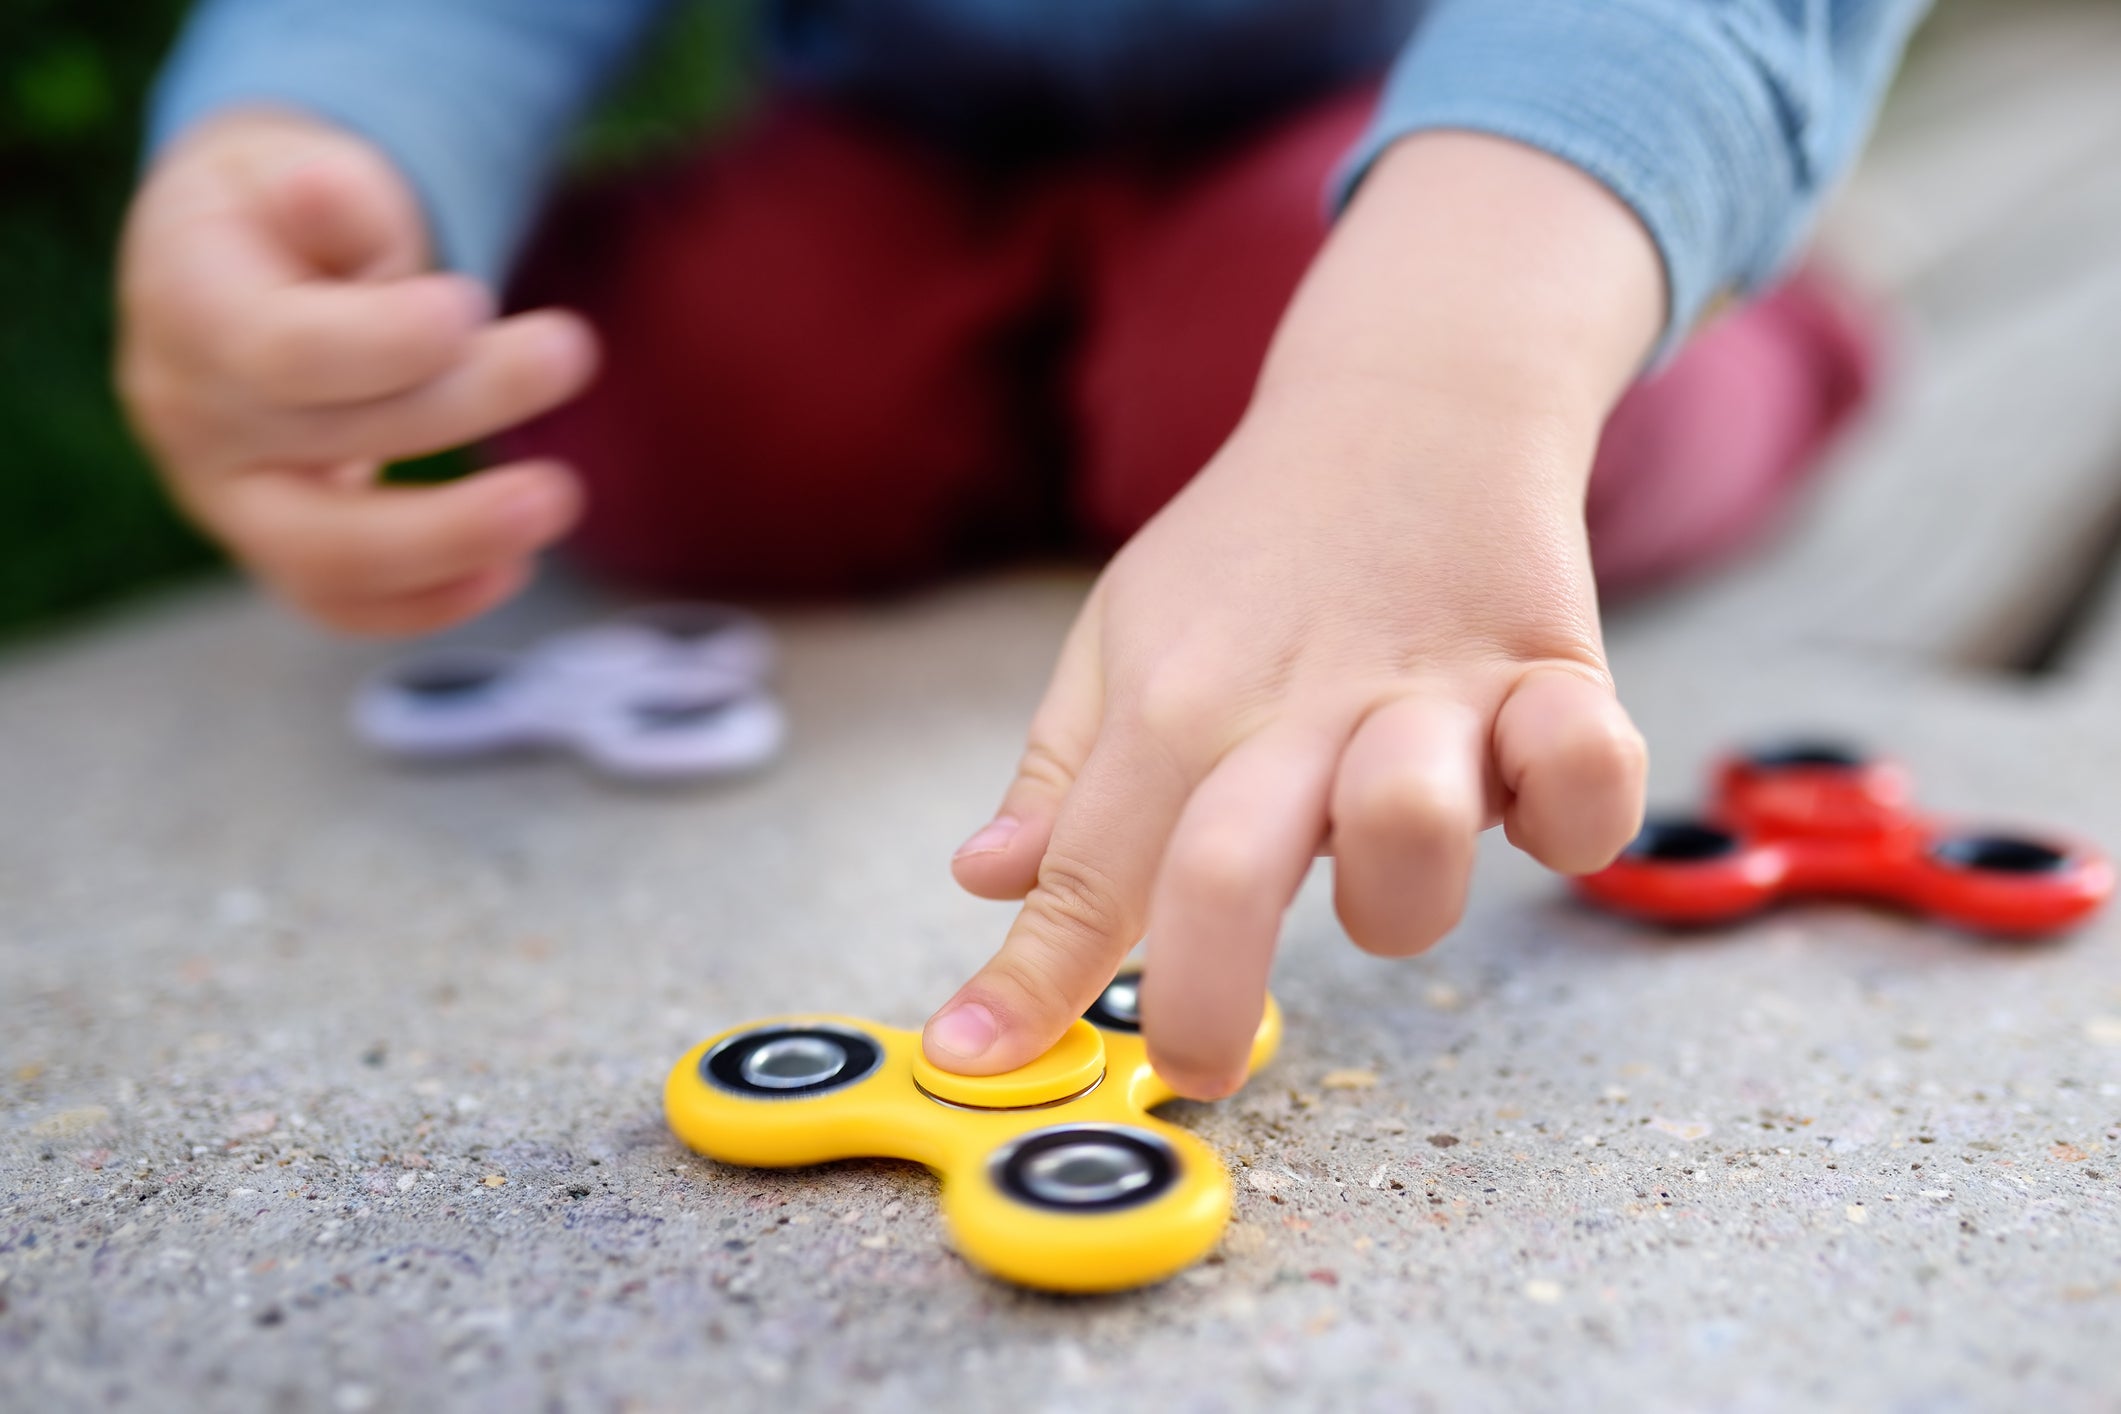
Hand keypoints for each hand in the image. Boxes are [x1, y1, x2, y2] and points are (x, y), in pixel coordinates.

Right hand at [118, 109, 597, 634]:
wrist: (233, 275)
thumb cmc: (290, 217)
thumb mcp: (300, 168)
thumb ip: (332, 194)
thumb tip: (331, 193)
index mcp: (186, 307)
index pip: (280, 350)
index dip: (385, 340)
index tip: (474, 303)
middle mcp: (190, 418)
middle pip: (324, 443)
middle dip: (464, 402)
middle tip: (573, 350)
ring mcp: (227, 497)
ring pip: (326, 557)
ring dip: (452, 537)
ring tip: (557, 497)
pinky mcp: (275, 547)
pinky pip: (340, 603)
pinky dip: (428, 601)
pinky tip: (512, 568)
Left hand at [924, 134, 1666, 1097]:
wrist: (1410, 394)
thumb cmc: (1256, 545)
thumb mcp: (1124, 631)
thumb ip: (1064, 774)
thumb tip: (985, 883)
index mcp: (1175, 704)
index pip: (1087, 873)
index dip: (1026, 986)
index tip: (973, 1061)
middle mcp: (1294, 708)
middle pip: (1226, 877)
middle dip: (1200, 1001)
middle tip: (1197, 1062)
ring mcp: (1431, 694)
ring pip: (1412, 845)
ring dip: (1397, 895)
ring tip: (1381, 847)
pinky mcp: (1554, 675)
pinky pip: (1587, 779)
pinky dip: (1571, 813)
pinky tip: (1522, 795)